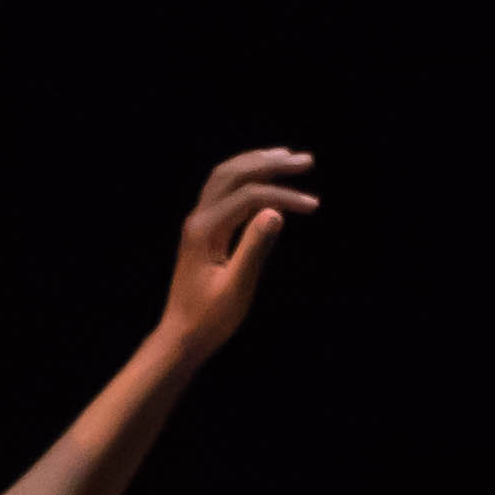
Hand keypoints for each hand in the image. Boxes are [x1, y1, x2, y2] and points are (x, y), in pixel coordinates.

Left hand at [154, 146, 319, 356]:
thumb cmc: (209, 319)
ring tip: (287, 158)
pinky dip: (246, 179)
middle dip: (270, 163)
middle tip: (306, 161)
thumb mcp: (236, 288)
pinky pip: (223, 191)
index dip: (283, 196)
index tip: (314, 206)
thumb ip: (254, 248)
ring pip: (225, 177)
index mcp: (205, 230)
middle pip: (233, 174)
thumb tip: (276, 212)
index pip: (249, 196)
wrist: (181, 337)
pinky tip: (265, 180)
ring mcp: (198, 223)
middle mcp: (198, 219)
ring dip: (256, 164)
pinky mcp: (203, 230)